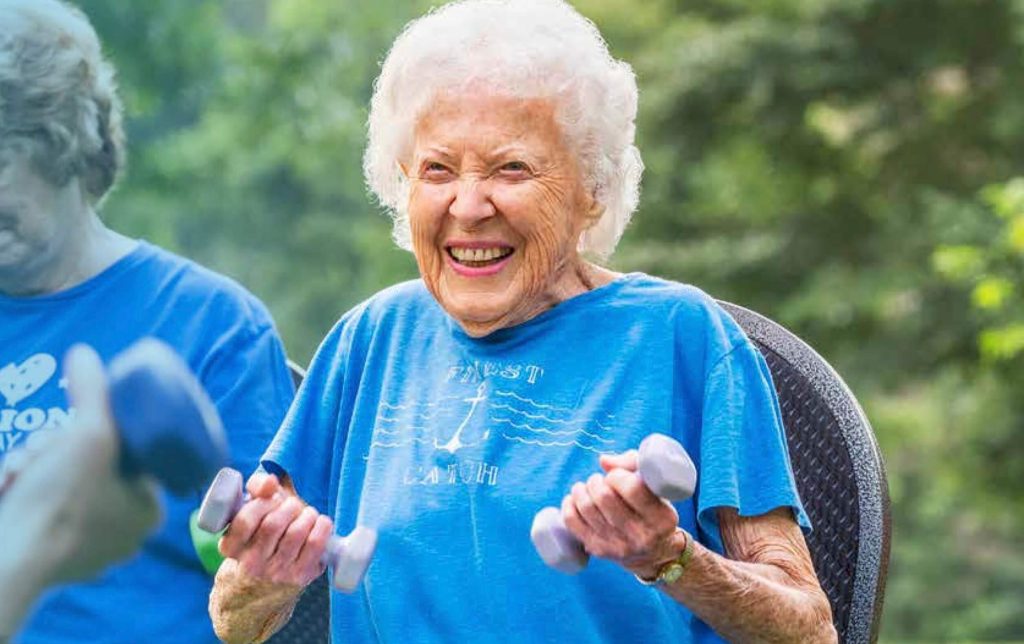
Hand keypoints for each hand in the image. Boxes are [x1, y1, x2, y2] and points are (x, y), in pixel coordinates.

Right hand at [0, 345, 160, 634]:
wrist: (7, 559)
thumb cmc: (60, 498)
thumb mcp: (87, 432)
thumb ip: (91, 391)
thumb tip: (84, 353)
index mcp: (149, 511)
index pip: (130, 452)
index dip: (97, 431)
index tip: (73, 428)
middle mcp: (124, 534)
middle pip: (91, 465)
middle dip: (56, 447)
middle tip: (42, 448)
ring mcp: (86, 549)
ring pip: (60, 482)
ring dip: (34, 464)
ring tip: (21, 468)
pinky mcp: (50, 556)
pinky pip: (38, 506)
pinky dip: (20, 489)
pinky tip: (9, 486)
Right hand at [218, 472, 332, 587]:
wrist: (262, 586)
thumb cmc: (258, 538)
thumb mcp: (249, 514)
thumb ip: (256, 489)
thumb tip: (270, 482)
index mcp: (231, 547)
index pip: (246, 520)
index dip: (263, 502)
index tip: (272, 499)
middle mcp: (251, 564)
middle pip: (273, 524)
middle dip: (289, 506)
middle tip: (293, 505)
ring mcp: (276, 573)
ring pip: (296, 533)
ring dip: (307, 514)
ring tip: (307, 513)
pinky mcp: (299, 577)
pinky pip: (315, 545)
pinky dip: (322, 526)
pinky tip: (320, 522)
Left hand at [560, 450, 684, 578]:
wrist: (655, 553)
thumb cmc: (653, 507)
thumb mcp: (654, 484)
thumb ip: (633, 464)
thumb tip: (603, 461)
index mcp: (662, 519)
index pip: (632, 488)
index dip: (618, 475)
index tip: (617, 476)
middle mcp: (641, 536)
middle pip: (605, 497)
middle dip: (597, 482)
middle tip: (600, 481)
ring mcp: (618, 546)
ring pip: (587, 508)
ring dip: (582, 490)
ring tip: (588, 487)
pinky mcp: (599, 550)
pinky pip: (573, 522)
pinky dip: (569, 504)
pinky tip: (574, 498)